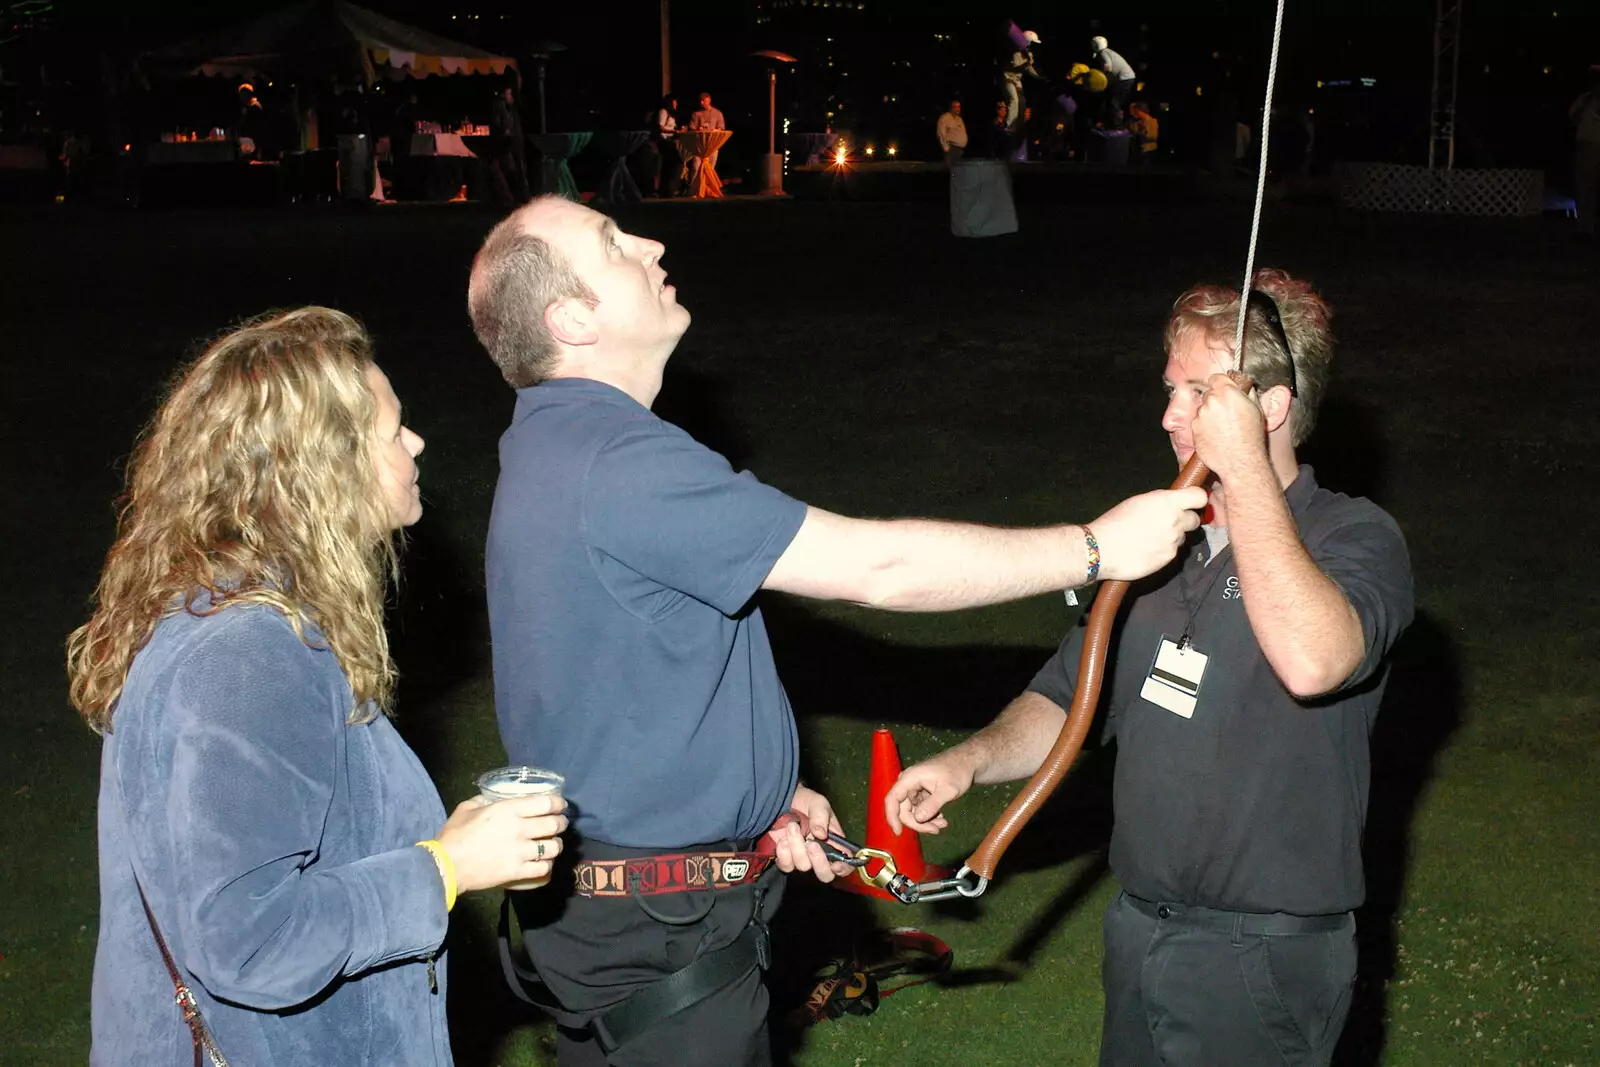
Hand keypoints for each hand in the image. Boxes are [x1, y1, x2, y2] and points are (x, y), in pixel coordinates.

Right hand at [437, 793, 568, 893]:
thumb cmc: (455, 834)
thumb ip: (484, 799)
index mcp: (508, 810)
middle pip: (554, 825)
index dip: (558, 803)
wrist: (447, 865)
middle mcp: (519, 829)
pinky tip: (545, 861)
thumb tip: (494, 796)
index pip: (545, 803)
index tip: (560, 805)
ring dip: (557, 845)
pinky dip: (547, 864)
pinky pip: (543, 867)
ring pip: (552, 847)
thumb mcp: (467, 808)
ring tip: (554, 844)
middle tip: (560, 823)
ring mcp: (520, 852)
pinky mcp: (518, 872)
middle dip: (561, 822)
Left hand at [769, 785, 855, 883]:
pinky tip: (783, 839)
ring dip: (797, 846)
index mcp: (835, 844)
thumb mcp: (818, 803)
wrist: (784, 800)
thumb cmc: (806, 803)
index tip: (836, 864)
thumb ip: (821, 816)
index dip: (843, 869)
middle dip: (818, 860)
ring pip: (803, 866)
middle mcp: (820, 855)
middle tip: (810, 842)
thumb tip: (821, 834)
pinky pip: (786, 865)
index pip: (845, 865)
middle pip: (825, 874)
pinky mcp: (786, 859)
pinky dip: (783, 853)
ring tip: (792, 826)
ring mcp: (802, 858)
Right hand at [884, 753, 974, 835]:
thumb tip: (918, 818)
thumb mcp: (948, 789)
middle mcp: (908, 783)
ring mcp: (914, 788)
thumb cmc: (958, 771)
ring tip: (943, 823)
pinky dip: (929, 816)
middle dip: (918, 823)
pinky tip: (941, 818)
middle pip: (903, 809)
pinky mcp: (920, 793)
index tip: (898, 832)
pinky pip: (919, 809)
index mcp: (910, 778)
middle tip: (936, 829)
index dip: (892, 816)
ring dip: (925, 821)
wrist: (967, 762)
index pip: (892, 799)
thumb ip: (933, 804)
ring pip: (912, 811)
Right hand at [1090, 486, 1206, 581]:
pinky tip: (1147, 548)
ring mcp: (1174, 541)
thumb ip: (1161, 501)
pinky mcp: (1169, 558)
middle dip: (1185, 519)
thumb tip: (1173, 503)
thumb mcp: (1138, 501)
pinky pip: (1173, 551)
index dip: (1197, 499)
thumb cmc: (1114, 522)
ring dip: (1173, 536)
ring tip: (1151, 537)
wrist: (1102, 549)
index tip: (1192, 501)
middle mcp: (1175, 521)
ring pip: (1182, 537)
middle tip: (1169, 521)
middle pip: (1195, 519)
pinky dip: (1164, 549)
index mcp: (1168, 502)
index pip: (1199, 497)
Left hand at [1191, 372, 1269, 480]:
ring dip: (1210, 415)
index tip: (1224, 390)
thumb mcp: (1256, 409)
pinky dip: (1204, 428)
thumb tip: (1243, 384)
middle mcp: (1211, 401)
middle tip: (1227, 414)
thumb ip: (1247, 392)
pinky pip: (1198, 423)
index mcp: (1227, 392)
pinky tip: (1216, 436)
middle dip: (1216, 401)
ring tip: (1223, 428)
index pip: (1216, 378)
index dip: (1221, 384)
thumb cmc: (1251, 437)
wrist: (1240, 461)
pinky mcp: (1193, 429)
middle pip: (1209, 394)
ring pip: (1203, 409)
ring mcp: (1200, 415)